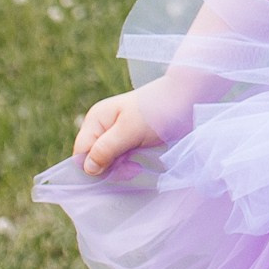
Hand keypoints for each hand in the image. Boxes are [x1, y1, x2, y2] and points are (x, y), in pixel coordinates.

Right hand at [70, 79, 191, 179]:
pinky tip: (140, 165)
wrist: (187, 99)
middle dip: (111, 169)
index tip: (117, 169)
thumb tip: (87, 169)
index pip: (81, 154)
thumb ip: (106, 148)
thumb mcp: (130, 130)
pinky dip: (129, 166)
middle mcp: (102, 127)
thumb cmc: (158, 111)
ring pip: (108, 163)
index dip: (95, 167)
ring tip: (138, 166)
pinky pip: (120, 161)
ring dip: (122, 169)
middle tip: (133, 168)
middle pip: (94, 160)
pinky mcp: (129, 141)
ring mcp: (116, 135)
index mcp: (96, 120)